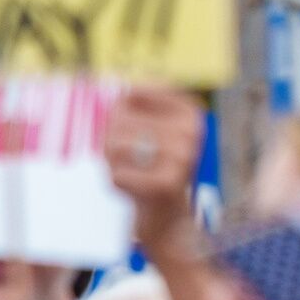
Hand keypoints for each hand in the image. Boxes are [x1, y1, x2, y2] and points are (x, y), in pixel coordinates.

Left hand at [106, 85, 205, 249]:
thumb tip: (112, 81)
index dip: (116, 109)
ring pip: (113, 146)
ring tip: (128, 171)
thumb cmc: (153, 170)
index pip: (132, 92)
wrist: (169, 218)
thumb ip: (133, 106)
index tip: (124, 125)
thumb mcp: (151, 133)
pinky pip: (116, 174)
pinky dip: (115, 183)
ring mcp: (181, 157)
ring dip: (110, 162)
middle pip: (117, 119)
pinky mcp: (165, 183)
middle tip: (125, 157)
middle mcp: (191, 131)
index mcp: (189, 112)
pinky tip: (132, 188)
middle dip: (109, 140)